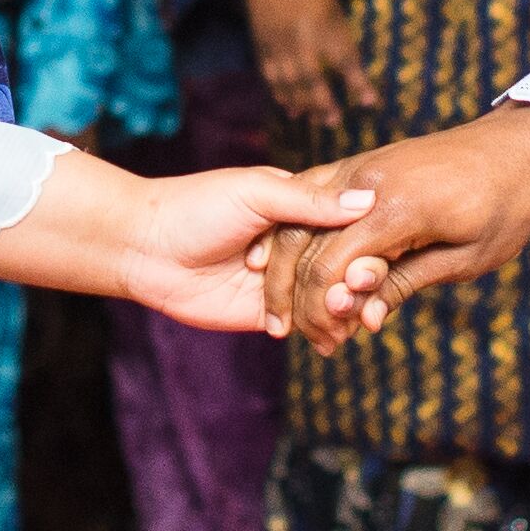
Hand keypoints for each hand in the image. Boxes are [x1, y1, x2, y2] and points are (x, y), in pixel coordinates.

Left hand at [116, 166, 376, 332]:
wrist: (145, 248)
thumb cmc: (197, 205)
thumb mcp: (256, 193)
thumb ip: (309, 202)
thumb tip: (367, 201)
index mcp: (301, 205)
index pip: (351, 224)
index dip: (369, 240)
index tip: (384, 252)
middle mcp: (299, 242)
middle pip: (347, 264)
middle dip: (359, 280)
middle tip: (360, 292)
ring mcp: (286, 279)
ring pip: (330, 297)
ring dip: (344, 309)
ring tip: (349, 318)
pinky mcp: (268, 313)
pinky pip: (305, 323)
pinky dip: (322, 331)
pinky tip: (332, 337)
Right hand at [240, 0, 376, 137]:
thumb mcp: (333, 9)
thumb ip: (341, 39)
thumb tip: (352, 71)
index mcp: (323, 25)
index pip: (345, 60)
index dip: (359, 83)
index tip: (370, 103)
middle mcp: (300, 38)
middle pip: (312, 78)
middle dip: (324, 103)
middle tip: (334, 121)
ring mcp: (278, 44)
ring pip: (290, 82)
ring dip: (303, 104)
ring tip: (315, 120)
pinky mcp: (262, 47)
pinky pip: (271, 77)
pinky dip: (281, 94)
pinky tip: (291, 108)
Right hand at [260, 102, 529, 352]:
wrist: (517, 147)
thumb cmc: (502, 207)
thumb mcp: (464, 259)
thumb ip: (405, 283)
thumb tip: (362, 318)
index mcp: (396, 207)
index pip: (331, 264)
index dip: (322, 310)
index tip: (332, 342)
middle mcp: (366, 181)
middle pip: (304, 244)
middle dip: (300, 299)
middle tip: (316, 340)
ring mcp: (358, 167)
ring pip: (298, 219)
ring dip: (291, 270)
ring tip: (303, 316)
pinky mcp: (359, 165)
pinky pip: (312, 200)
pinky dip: (299, 236)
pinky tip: (300, 272)